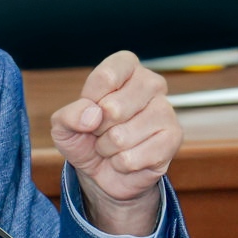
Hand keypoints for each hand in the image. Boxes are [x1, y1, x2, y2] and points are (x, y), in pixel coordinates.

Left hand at [49, 51, 181, 235]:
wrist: (104, 170)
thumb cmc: (86, 138)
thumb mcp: (64, 125)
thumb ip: (69, 115)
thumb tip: (92, 116)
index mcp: (126, 67)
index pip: (106, 77)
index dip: (90, 101)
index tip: (90, 110)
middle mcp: (151, 83)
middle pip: (113, 108)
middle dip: (97, 129)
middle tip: (101, 131)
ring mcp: (166, 110)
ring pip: (121, 137)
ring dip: (108, 149)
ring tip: (113, 145)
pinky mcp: (173, 138)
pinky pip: (132, 158)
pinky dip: (120, 164)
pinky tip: (126, 158)